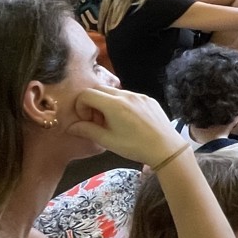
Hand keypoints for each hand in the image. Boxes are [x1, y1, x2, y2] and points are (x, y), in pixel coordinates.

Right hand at [68, 86, 184, 166]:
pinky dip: (122, 104)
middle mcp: (127, 95)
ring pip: (115, 93)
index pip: (86, 94)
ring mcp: (140, 95)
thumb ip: (87, 130)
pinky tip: (128, 121)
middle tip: (97, 121)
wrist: (166, 148)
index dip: (80, 107)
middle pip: (99, 90)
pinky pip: (130, 97)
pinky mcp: (149, 99)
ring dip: (107, 104)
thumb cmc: (135, 146)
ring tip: (112, 123)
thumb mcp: (107, 141)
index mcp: (114, 104)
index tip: (87, 121)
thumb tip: (70, 127)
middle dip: (92, 103)